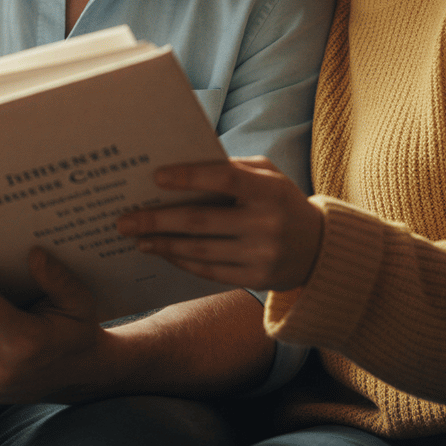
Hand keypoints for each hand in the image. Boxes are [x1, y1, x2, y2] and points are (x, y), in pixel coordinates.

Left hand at [116, 157, 323, 292]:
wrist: (320, 249)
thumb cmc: (281, 200)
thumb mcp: (268, 175)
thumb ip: (232, 168)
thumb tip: (181, 165)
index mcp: (269, 191)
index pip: (225, 179)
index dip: (189, 177)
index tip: (155, 177)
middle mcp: (267, 225)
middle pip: (202, 221)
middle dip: (158, 220)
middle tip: (125, 219)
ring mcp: (262, 256)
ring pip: (200, 251)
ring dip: (163, 244)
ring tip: (135, 237)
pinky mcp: (256, 280)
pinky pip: (209, 272)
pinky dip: (181, 261)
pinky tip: (161, 251)